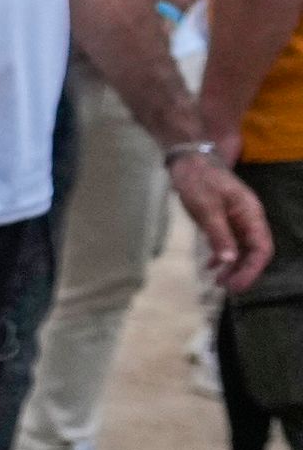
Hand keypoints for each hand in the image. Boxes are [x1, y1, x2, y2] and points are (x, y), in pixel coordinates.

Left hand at [173, 150, 269, 290]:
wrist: (189, 161)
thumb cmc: (199, 180)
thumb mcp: (206, 208)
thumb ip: (218, 234)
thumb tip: (229, 260)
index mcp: (250, 214)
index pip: (261, 248)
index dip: (252, 269)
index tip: (237, 285)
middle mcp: (248, 219)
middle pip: (254, 251)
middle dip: (243, 271)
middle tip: (227, 289)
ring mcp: (236, 220)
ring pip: (241, 249)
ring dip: (232, 266)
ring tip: (218, 282)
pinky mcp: (224, 220)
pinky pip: (229, 242)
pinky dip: (221, 256)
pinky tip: (211, 267)